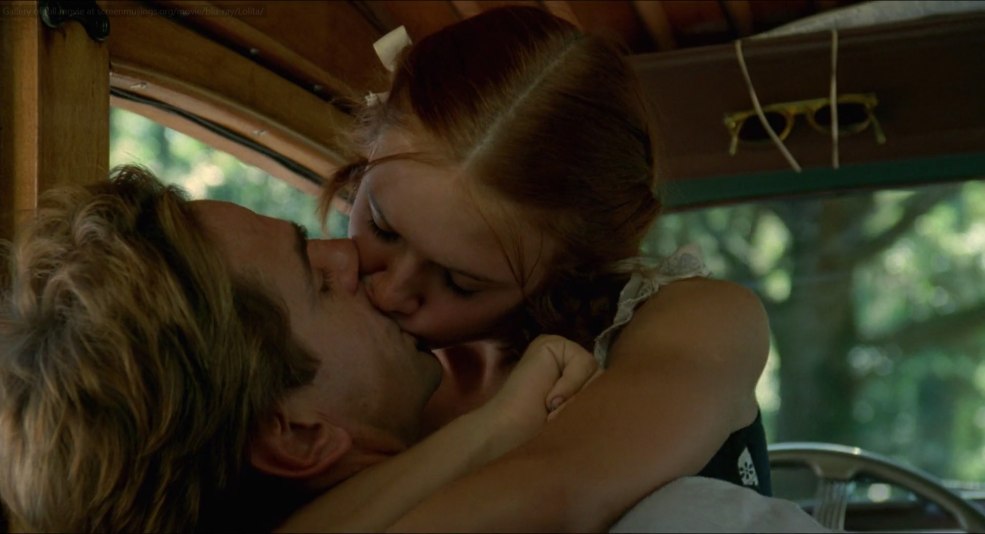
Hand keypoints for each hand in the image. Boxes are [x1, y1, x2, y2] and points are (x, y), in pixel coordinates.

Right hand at [480, 335, 601, 452]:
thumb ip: (597, 396)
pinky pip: (582, 363)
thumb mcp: (579, 412)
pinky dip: (570, 384)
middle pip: (602, 376)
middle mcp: (568, 359)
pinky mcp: (551, 343)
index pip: (604, 385)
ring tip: (553, 410)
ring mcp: (559, 349)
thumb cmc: (543, 431)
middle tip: (559, 417)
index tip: (567, 422)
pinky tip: (550, 399)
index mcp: (575, 375)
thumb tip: (629, 393)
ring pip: (595, 371)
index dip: (592, 406)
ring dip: (576, 396)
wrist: (512, 433)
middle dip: (586, 401)